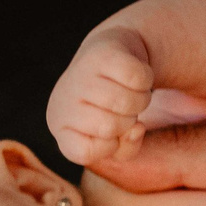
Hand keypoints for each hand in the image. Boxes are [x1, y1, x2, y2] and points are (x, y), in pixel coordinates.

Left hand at [46, 26, 156, 166]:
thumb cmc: (111, 108)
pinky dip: (146, 81)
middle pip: (109, 126)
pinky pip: (136, 78)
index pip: (84, 152)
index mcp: (60, 125)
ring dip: (141, 101)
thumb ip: (127, 149)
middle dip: (129, 122)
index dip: (109, 147)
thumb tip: (137, 129)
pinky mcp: (102, 53)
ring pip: (125, 102)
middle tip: (124, 109)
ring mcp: (80, 74)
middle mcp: (63, 100)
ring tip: (131, 93)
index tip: (113, 133)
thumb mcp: (115, 140)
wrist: (110, 55)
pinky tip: (134, 78)